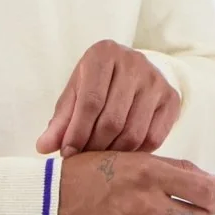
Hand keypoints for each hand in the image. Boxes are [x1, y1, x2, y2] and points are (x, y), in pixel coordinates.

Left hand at [36, 39, 182, 158]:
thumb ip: (61, 120)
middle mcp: (134, 63)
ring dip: (113, 153)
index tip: (68, 153)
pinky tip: (122, 154)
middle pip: (112, 119)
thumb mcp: (75, 93)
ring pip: (133, 132)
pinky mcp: (171, 98)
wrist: (133, 69)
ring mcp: (156, 80)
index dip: (77, 132)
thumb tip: (43, 147)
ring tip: (100, 159)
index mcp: (103, 54)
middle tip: (84, 160)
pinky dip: (135, 153)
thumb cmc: (97, 82)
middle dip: (94, 146)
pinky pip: (153, 138)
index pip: (90, 101)